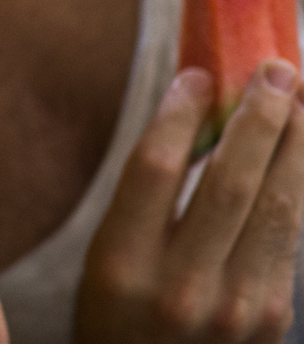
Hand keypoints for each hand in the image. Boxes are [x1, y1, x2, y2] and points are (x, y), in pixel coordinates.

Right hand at [78, 64, 303, 343]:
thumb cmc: (118, 317)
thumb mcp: (105, 262)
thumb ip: (143, 203)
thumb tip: (194, 122)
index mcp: (121, 266)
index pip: (154, 169)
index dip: (179, 114)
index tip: (198, 76)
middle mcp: (181, 288)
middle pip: (229, 183)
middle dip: (259, 119)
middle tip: (277, 70)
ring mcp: (236, 308)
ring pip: (278, 208)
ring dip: (296, 146)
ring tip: (303, 101)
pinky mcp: (273, 319)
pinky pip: (290, 239)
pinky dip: (298, 188)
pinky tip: (298, 156)